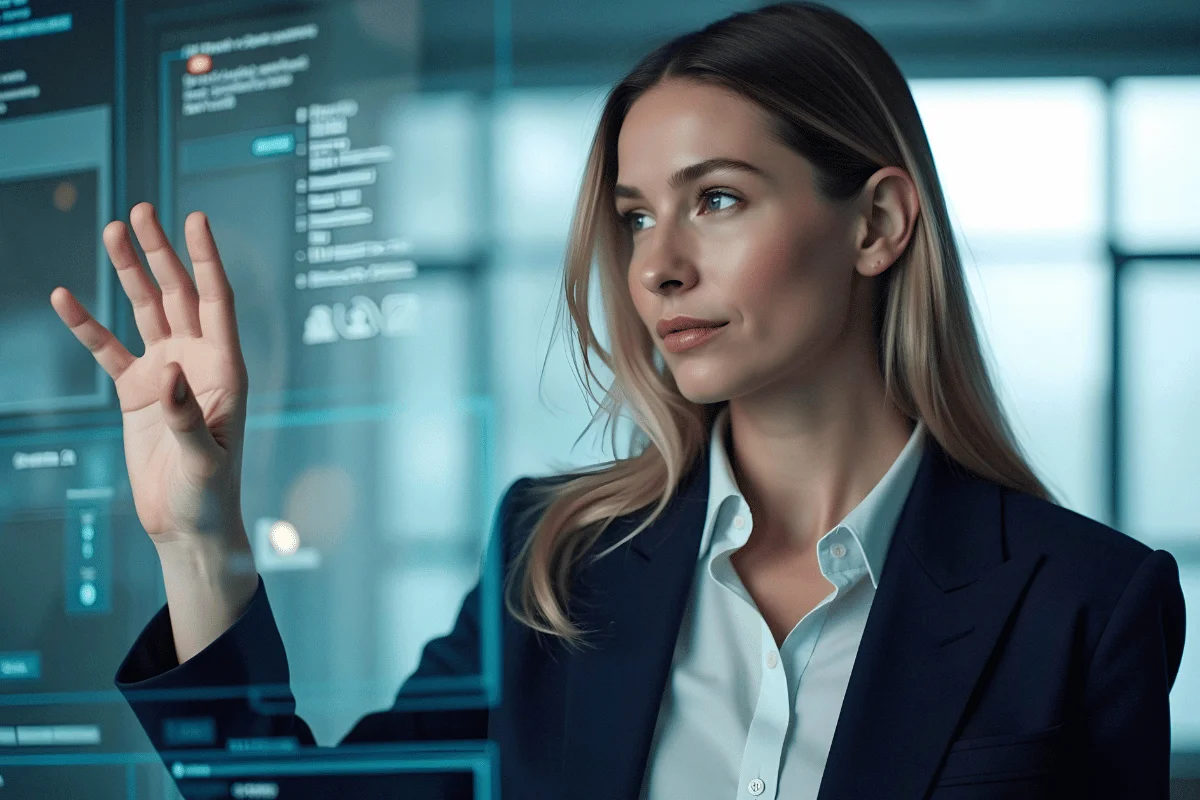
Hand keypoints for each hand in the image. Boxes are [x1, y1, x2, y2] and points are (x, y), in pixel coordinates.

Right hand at [51, 202, 249, 547]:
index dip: (206, 259)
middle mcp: (198, 362)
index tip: (194, 218)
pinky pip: (108, 349)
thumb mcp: (204, 458)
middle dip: (161, 254)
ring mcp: (166, 373)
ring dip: (130, 273)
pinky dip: (88, 325)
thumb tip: (169, 373)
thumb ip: (187, 416)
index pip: (216, 301)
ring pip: (146, 312)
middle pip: (178, 295)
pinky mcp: (138, 393)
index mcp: (226, 369)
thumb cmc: (210, 493)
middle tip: (141, 212)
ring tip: (113, 232)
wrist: (188, 524)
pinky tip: (66, 297)